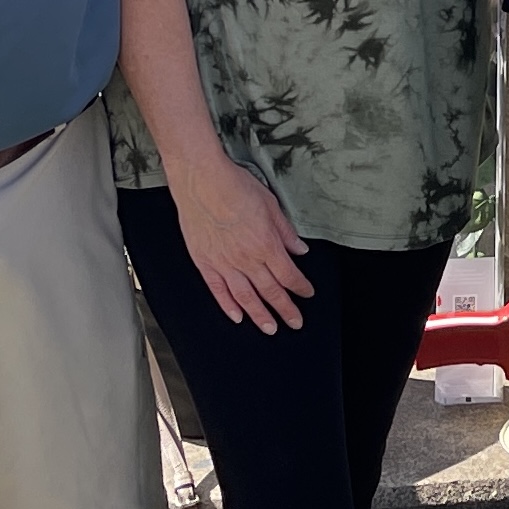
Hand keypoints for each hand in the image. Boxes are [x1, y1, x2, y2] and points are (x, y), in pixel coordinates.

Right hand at [174, 153, 314, 332]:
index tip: (307, 294)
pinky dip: (228, 306)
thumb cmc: (234, 186)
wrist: (201, 179)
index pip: (289, 275)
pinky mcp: (204, 262)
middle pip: (271, 292)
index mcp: (266, 244)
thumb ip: (286, 232)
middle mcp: (246, 259)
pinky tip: (237, 316)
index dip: (300, 287)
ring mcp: (223, 263)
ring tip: (270, 328)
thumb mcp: (271, 205)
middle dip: (286, 310)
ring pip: (245, 298)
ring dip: (260, 316)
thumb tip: (300, 249)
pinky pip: (218, 290)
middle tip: (295, 323)